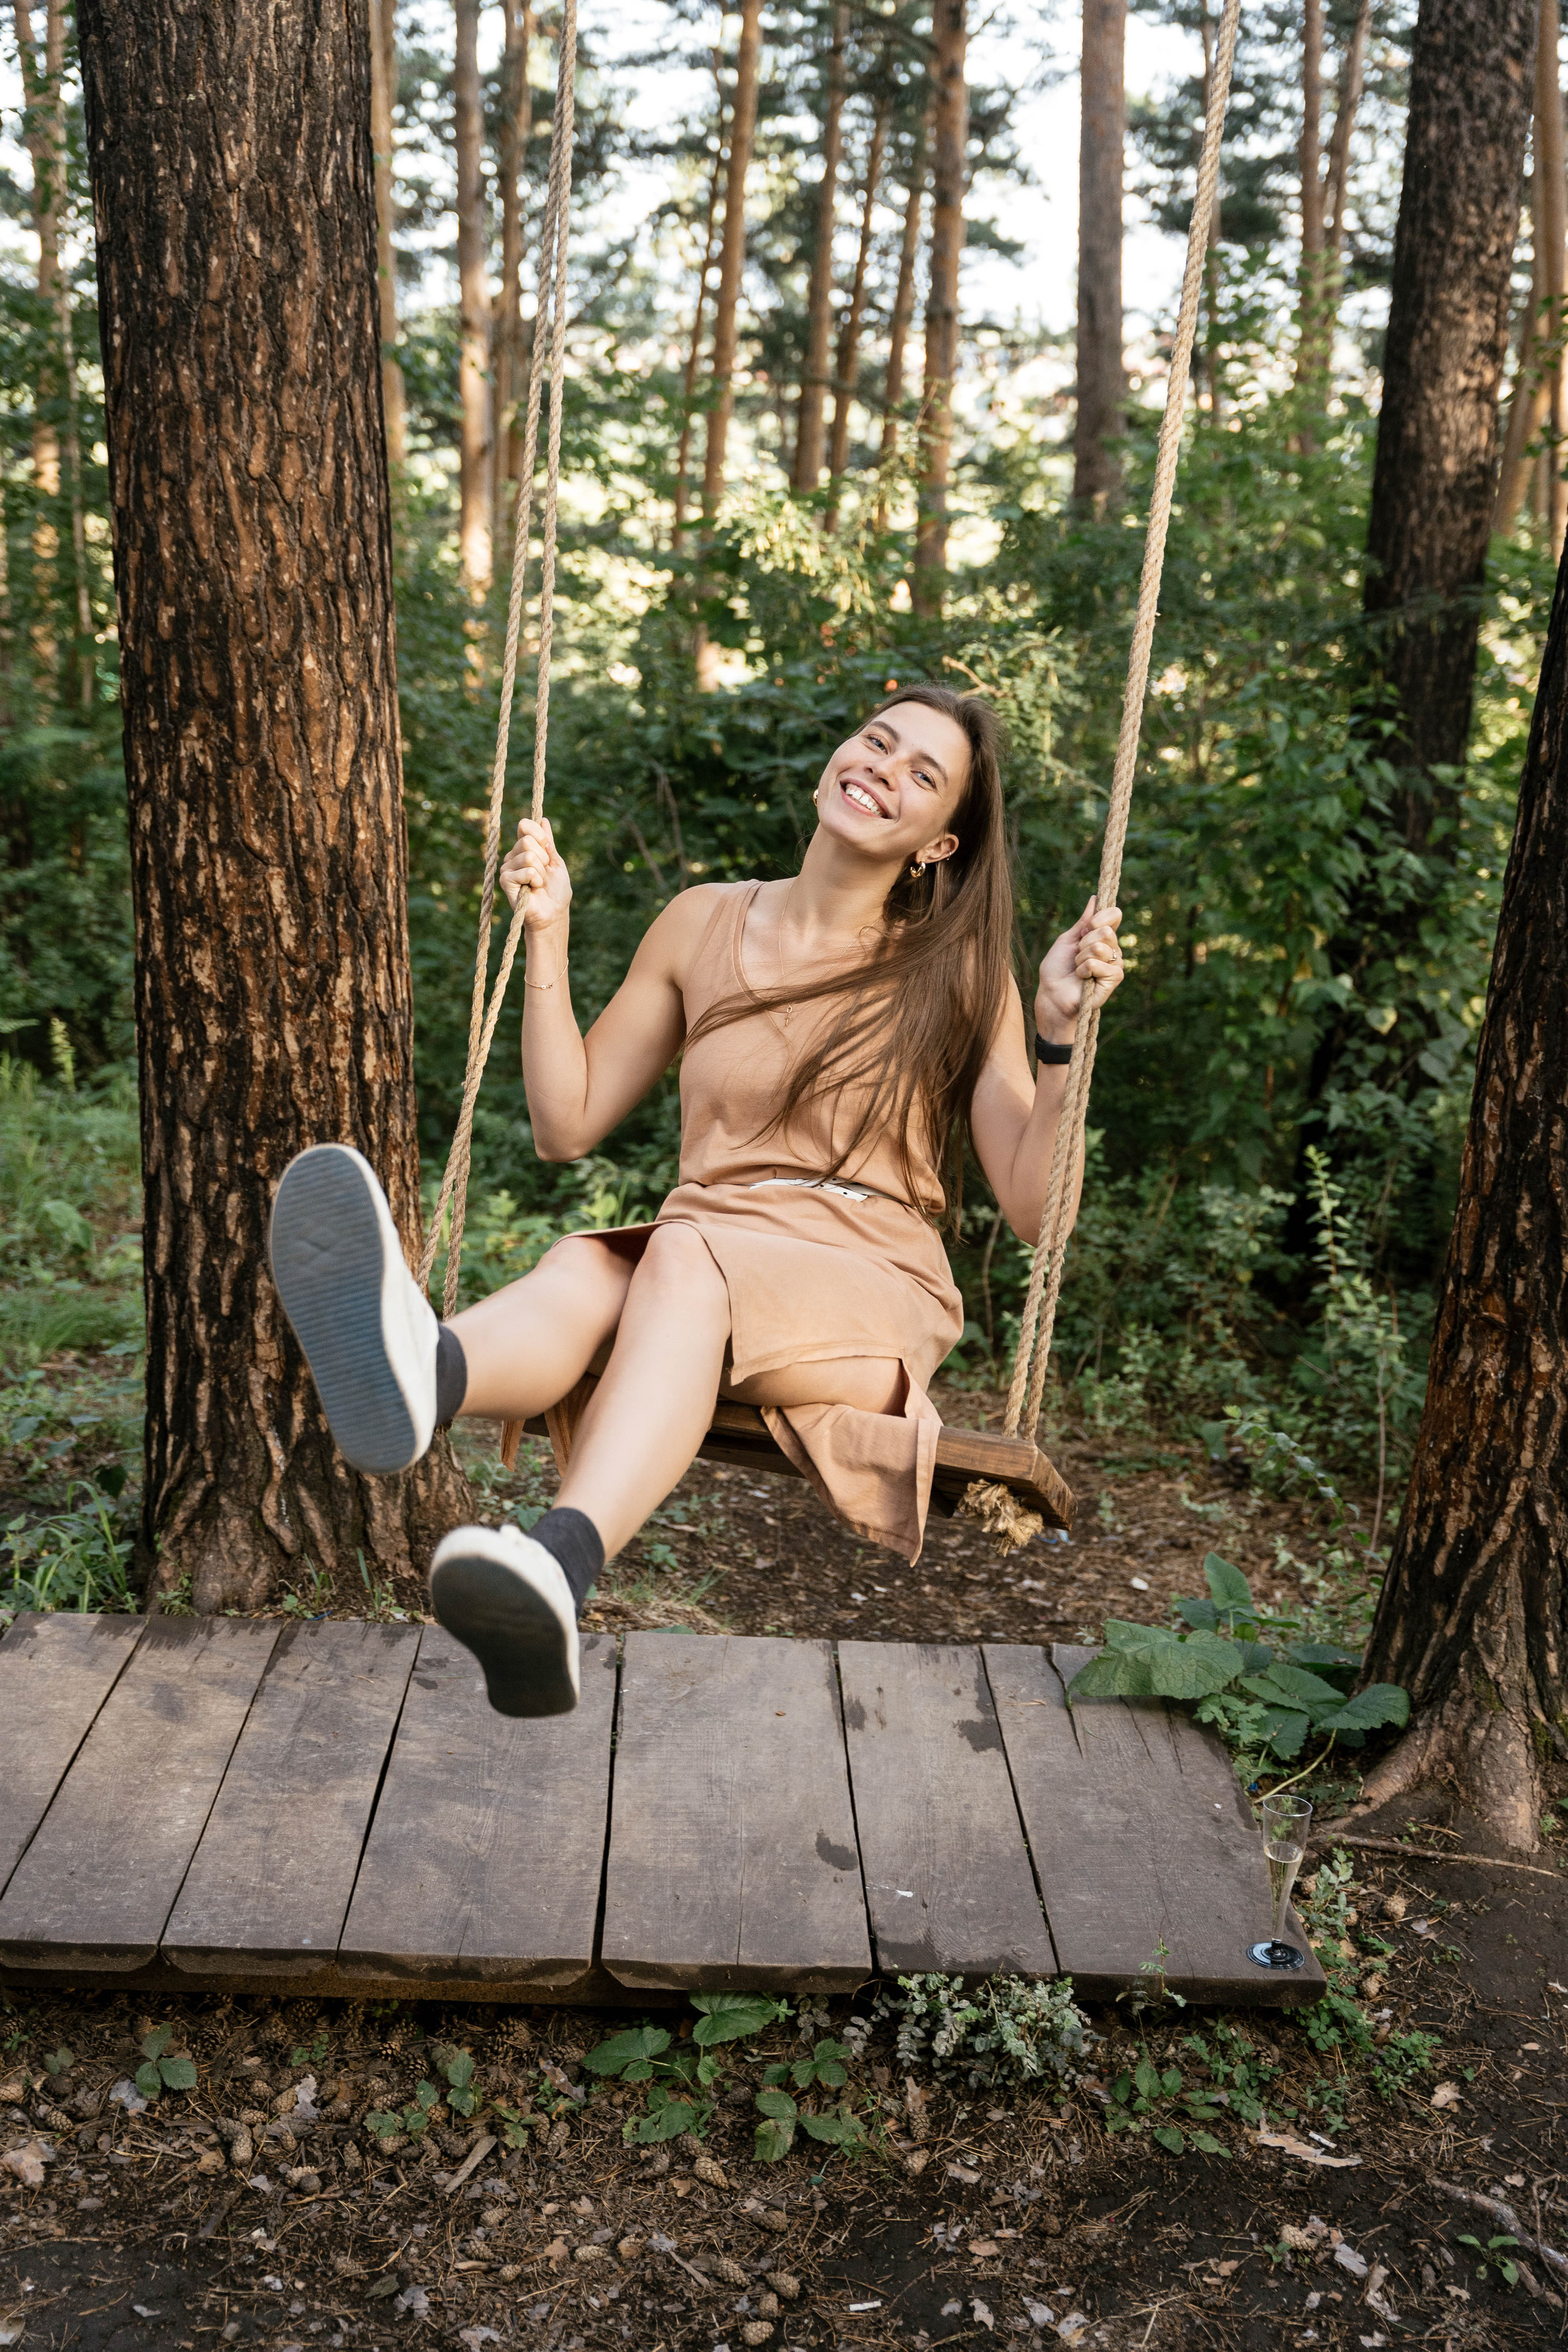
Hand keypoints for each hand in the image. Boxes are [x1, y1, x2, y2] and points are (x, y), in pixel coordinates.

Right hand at [500, 815, 571, 927]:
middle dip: (544, 858)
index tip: (547, 848)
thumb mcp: (556, 862)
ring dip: (541, 872)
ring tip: (539, 883)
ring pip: (528, 856)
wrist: (553, 913)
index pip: (524, 825)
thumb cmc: (556, 891)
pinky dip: (536, 880)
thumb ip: (548, 842)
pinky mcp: (505, 881)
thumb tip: (543, 820)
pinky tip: (532, 889)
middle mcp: (513, 856)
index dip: (539, 834)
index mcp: (524, 849)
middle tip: (544, 873)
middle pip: (527, 841)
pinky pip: (527, 870)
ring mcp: (507, 868)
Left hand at [1035, 896, 1124, 1036]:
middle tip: (1077, 955)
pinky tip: (1083, 979)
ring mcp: (1115, 964)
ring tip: (1078, 969)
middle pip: (1105, 930)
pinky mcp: (1114, 979)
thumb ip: (1083, 921)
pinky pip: (1098, 964)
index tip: (1083, 930)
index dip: (1098, 918)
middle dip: (1083, 942)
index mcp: (1103, 937)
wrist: (1051, 994)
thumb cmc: (1056, 969)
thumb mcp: (1067, 940)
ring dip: (1081, 958)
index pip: (1114, 914)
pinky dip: (1084, 970)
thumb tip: (1094, 899)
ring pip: (1100, 947)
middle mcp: (1113, 948)